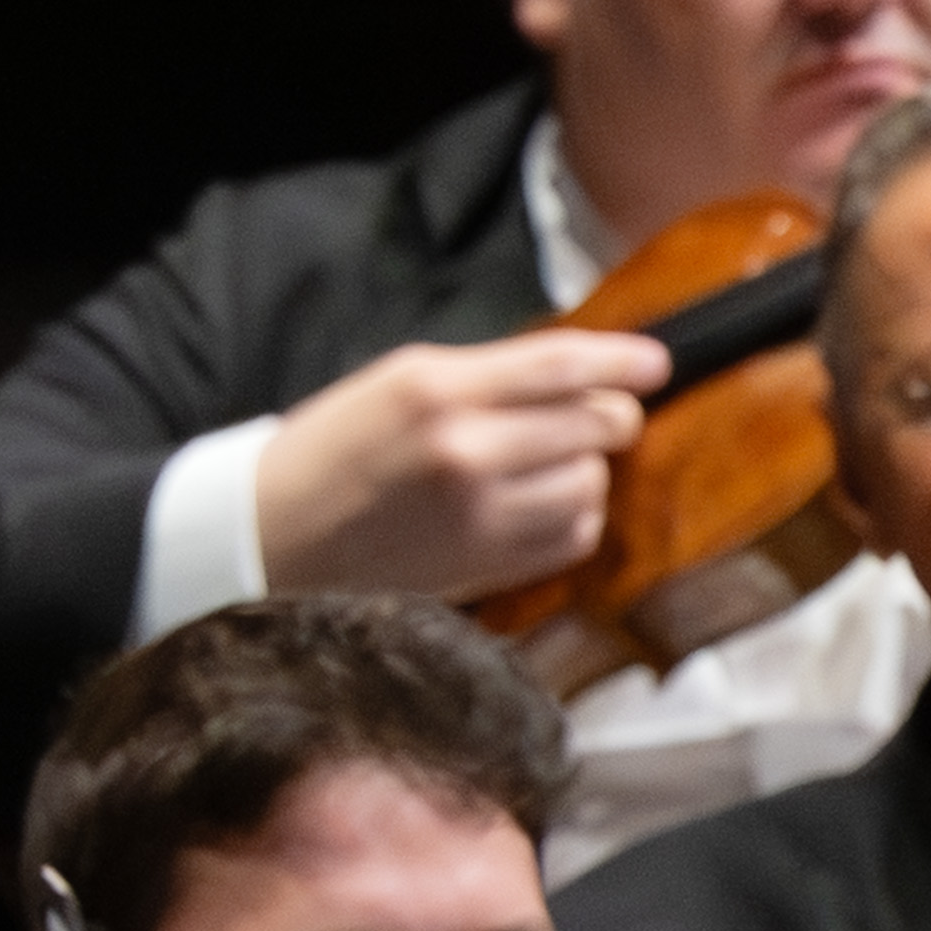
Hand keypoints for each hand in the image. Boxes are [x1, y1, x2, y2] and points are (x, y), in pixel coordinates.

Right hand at [250, 329, 663, 601]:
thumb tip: (574, 375)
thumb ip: (485, 375)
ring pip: (592, 483)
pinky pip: (576, 536)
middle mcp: (466, 451)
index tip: (655, 364)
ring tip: (548, 466)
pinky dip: (575, 517)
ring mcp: (482, 516)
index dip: (621, 362)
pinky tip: (541, 506)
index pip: (559, 366)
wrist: (275, 536)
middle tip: (597, 418)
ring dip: (587, 470)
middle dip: (608, 417)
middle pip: (594, 426)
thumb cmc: (335, 451)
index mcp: (437, 390)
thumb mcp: (396, 382)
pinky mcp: (490, 568)